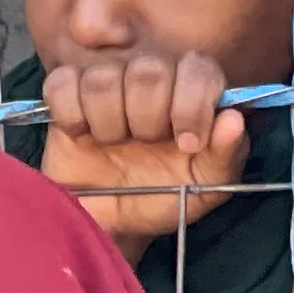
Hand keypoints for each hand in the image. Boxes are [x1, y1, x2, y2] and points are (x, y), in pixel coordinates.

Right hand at [40, 50, 246, 253]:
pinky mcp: (65, 99)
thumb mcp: (204, 189)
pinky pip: (61, 84)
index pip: (197, 67)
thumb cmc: (159, 200)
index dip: (192, 102)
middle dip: (148, 117)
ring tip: (111, 144)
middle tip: (144, 146)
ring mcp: (106, 87)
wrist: (108, 225)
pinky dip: (70, 112)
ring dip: (108, 120)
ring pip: (103, 77)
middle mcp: (150, 82)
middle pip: (149, 69)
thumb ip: (226, 156)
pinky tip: (81, 135)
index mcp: (189, 93)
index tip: (187, 143)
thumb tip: (233, 119)